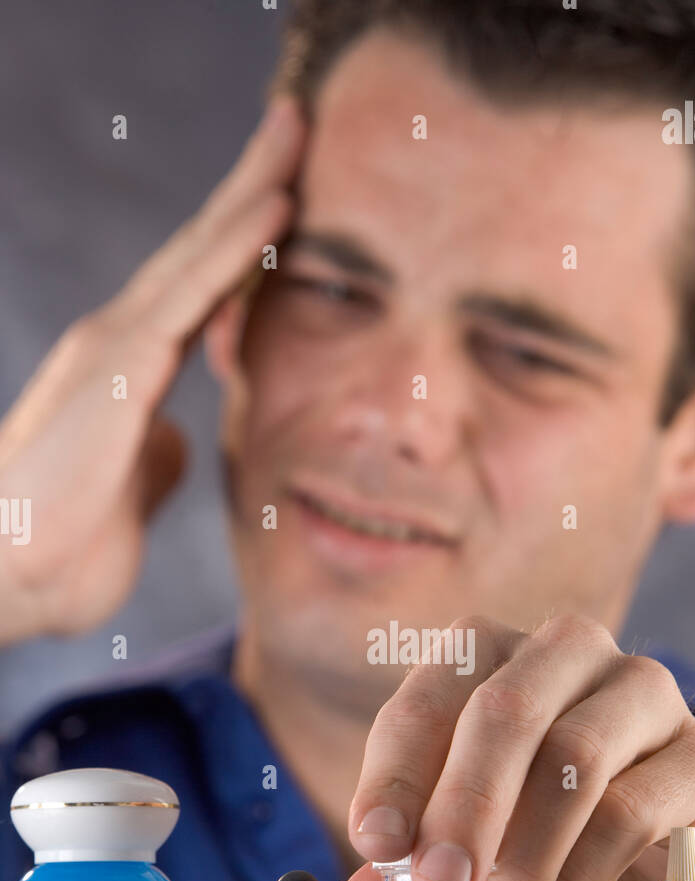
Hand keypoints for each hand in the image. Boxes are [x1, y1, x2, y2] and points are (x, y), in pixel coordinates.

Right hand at [0, 97, 304, 642]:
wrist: (8, 575)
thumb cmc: (62, 545)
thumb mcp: (129, 492)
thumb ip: (151, 454)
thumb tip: (171, 439)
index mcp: (130, 370)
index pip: (201, 289)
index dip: (245, 240)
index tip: (290, 195)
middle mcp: (120, 341)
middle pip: (199, 250)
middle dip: (250, 183)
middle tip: (297, 122)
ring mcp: (114, 346)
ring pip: (198, 252)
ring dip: (251, 188)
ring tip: (297, 128)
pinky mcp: (116, 368)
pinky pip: (191, 295)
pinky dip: (237, 248)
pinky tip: (277, 208)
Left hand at [339, 614, 694, 880]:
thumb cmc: (565, 852)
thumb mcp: (482, 864)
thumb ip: (420, 874)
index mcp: (501, 662)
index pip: (433, 692)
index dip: (397, 768)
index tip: (374, 843)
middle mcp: (572, 657)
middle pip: (505, 707)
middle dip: (461, 805)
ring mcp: (646, 698)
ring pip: (573, 755)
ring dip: (526, 854)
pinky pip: (632, 810)